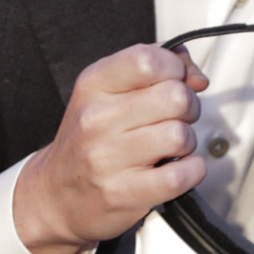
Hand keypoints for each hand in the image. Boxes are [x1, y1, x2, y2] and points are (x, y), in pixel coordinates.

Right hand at [11, 44, 209, 253]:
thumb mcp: (107, 92)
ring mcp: (107, 158)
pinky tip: (177, 168)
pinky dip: (191, 171)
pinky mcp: (123, 193)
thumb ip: (155, 70)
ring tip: (169, 146)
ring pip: (180, 135)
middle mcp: (97, 119)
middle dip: (188, 107)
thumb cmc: (90, 140)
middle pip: (175, 97)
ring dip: (187, 142)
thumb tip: (196, 78)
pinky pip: (181, 174)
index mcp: (93, 85)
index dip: (175, 68)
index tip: (175, 80)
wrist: (57, 194)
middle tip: (176, 118)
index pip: (148, 60)